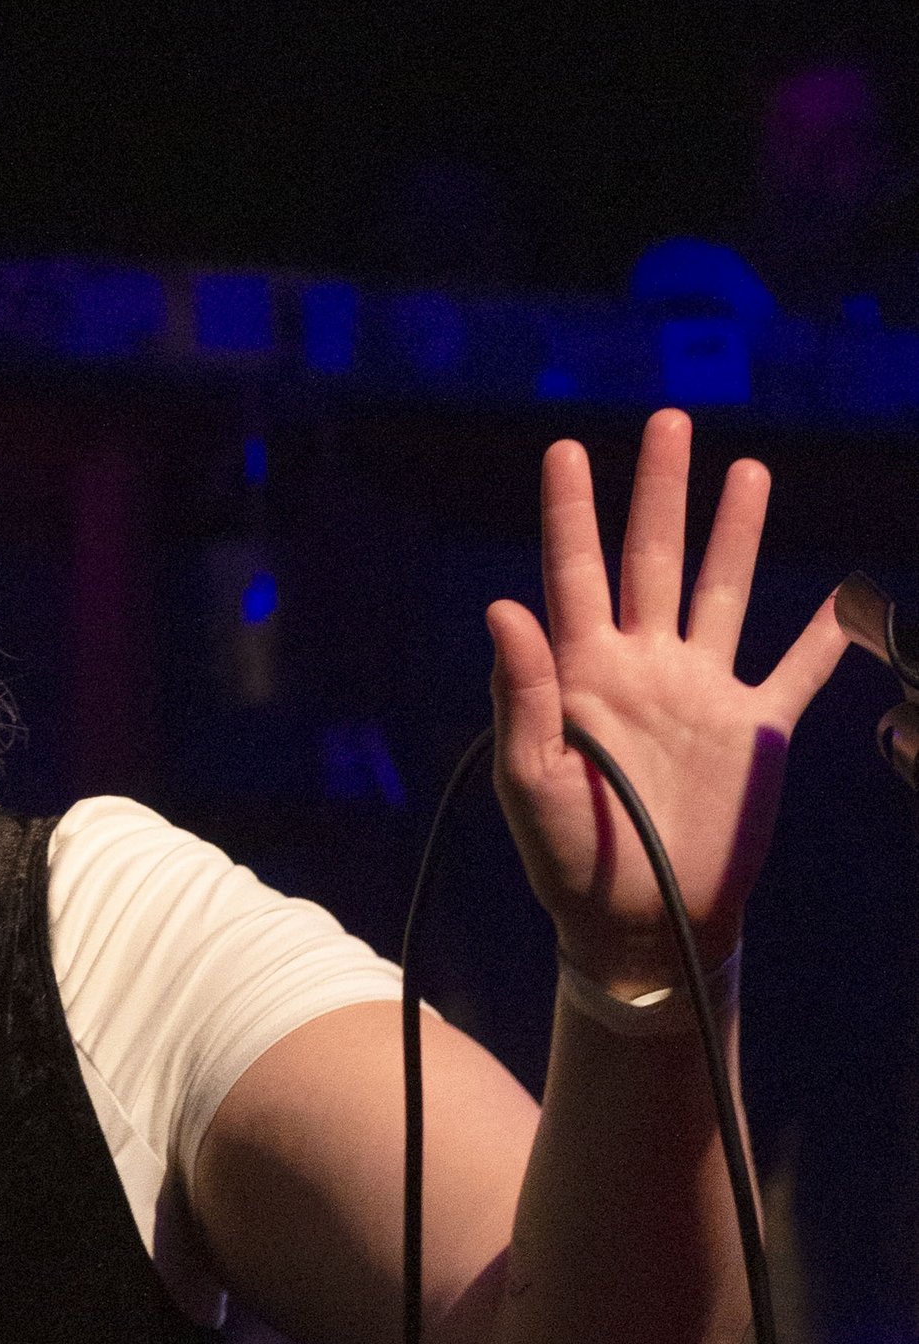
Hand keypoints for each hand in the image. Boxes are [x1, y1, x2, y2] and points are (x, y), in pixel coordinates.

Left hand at [487, 407, 848, 992]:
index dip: (571, 511)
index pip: (574, 573)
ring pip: (723, 592)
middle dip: (660, 491)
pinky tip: (842, 602)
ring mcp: (701, 695)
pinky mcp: (753, 734)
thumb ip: (522, 695)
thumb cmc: (569, 860)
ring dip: (735, 534)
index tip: (566, 450)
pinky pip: (793, 676)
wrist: (641, 923)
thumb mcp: (528, 781)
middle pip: (653, 559)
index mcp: (584, 674)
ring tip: (746, 470)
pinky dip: (820, 641)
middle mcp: (644, 668)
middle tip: (670, 420)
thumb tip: (502, 606)